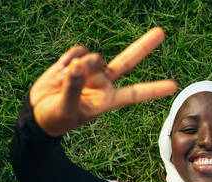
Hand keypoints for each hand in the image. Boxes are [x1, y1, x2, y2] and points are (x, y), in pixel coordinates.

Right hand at [29, 27, 176, 136]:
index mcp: (107, 100)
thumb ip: (73, 88)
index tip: (174, 86)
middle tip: (161, 33)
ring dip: (83, 63)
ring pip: (96, 56)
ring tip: (67, 78)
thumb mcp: (65, 109)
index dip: (154, 89)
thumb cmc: (56, 118)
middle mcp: (104, 83)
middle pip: (127, 62)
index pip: (135, 94)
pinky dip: (68, 58)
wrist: (37, 112)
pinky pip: (78, 50)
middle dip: (143, 46)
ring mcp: (92, 71)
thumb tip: (79, 65)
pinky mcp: (77, 61)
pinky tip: (60, 70)